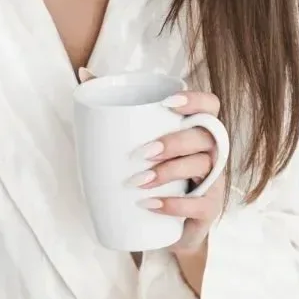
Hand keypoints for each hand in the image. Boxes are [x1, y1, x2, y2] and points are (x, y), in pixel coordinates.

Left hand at [131, 86, 225, 254]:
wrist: (160, 226)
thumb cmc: (150, 172)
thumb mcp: (135, 140)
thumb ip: (115, 105)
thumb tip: (84, 73)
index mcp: (196, 130)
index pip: (210, 106)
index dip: (195, 101)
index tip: (167, 103)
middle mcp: (212, 152)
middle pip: (206, 138)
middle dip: (175, 142)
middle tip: (142, 152)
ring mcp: (213, 181)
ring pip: (203, 167)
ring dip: (170, 171)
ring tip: (138, 181)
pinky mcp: (209, 210)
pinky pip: (199, 205)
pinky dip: (174, 205)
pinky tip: (151, 205)